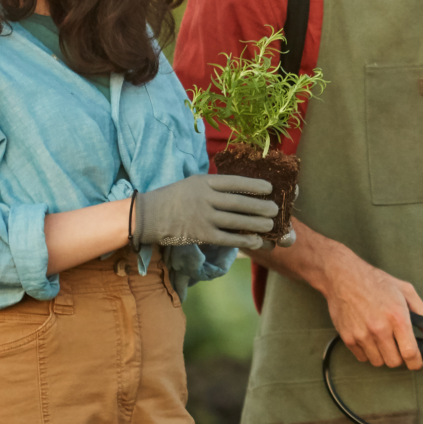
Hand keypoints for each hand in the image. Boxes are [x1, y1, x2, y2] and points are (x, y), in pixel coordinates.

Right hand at [134, 174, 277, 248]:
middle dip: (260, 206)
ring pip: (236, 221)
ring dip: (256, 224)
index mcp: (204, 181)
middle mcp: (205, 197)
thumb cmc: (172, 198)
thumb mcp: (191, 183)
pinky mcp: (200, 234)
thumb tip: (239, 190)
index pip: (234, 182)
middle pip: (239, 202)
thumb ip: (212, 186)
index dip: (254, 185)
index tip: (269, 187)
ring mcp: (203, 217)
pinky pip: (227, 238)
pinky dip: (243, 240)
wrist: (147, 216)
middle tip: (275, 209)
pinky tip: (255, 241)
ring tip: (270, 225)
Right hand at [324, 250, 422, 369]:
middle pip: (394, 362)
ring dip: (382, 355)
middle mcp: (380, 329)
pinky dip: (367, 352)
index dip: (416, 362)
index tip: (416, 363)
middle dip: (398, 357)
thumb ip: (420, 310)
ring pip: (377, 362)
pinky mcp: (348, 338)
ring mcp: (362, 335)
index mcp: (397, 317)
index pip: (410, 352)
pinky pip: (362, 357)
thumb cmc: (374, 282)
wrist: (344, 277)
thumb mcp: (404, 289)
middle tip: (397, 346)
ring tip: (381, 341)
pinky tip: (369, 339)